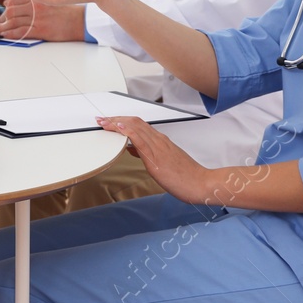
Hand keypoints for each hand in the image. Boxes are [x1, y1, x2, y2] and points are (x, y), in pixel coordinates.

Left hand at [0, 0, 85, 41]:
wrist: (78, 21)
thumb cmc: (62, 10)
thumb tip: (10, 4)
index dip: (3, 2)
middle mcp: (35, 4)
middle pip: (10, 8)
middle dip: (0, 15)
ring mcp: (37, 17)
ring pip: (12, 19)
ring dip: (1, 25)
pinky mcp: (40, 29)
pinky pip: (19, 31)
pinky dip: (8, 33)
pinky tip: (3, 34)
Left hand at [96, 116, 216, 205]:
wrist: (201, 184)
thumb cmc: (186, 177)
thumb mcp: (163, 164)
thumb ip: (148, 154)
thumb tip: (133, 149)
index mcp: (161, 141)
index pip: (138, 124)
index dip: (122, 120)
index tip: (109, 121)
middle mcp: (159, 140)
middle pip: (134, 121)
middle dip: (115, 119)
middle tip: (101, 119)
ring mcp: (158, 146)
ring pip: (135, 126)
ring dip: (116, 122)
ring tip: (103, 122)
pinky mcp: (156, 156)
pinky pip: (139, 138)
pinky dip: (127, 130)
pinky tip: (117, 127)